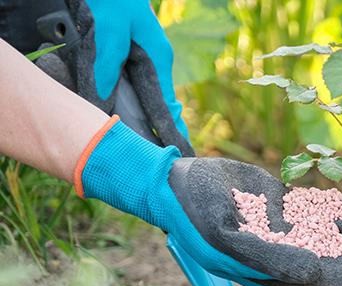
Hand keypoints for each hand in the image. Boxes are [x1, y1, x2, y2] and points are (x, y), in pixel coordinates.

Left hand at [37, 0, 192, 154]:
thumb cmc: (114, 1)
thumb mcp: (111, 30)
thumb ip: (108, 63)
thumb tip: (104, 98)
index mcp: (157, 60)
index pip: (167, 105)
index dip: (174, 130)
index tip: (183, 153)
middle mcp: (155, 64)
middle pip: (162, 105)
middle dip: (166, 131)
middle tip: (172, 160)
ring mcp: (145, 61)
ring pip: (148, 97)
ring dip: (149, 120)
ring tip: (153, 148)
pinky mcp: (133, 57)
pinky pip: (136, 88)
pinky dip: (133, 105)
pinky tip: (127, 117)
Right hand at [81, 118, 341, 285]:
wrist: (175, 183)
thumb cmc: (194, 213)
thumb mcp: (226, 236)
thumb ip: (270, 258)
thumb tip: (313, 274)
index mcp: (281, 271)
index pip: (334, 280)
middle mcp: (296, 255)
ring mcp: (299, 232)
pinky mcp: (299, 208)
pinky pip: (339, 211)